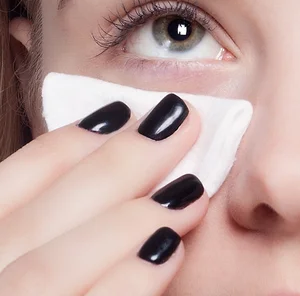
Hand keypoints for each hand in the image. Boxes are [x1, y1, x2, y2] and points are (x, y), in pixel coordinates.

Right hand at [0, 94, 206, 294]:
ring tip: (191, 191)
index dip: (61, 147)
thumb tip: (118, 149)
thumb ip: (61, 220)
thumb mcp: (34, 252)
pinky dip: (131, 281)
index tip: (121, 111)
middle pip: (34, 223)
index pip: (2, 191)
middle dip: (113, 166)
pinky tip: (173, 249)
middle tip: (181, 124)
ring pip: (50, 270)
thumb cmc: (65, 278)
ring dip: (126, 223)